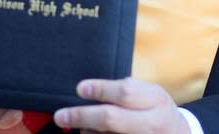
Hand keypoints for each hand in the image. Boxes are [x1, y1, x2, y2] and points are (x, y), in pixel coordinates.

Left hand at [53, 79, 189, 133]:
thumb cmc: (157, 111)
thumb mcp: (151, 95)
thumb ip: (126, 90)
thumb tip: (90, 90)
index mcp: (156, 100)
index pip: (125, 93)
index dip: (100, 89)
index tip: (80, 88)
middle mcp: (153, 123)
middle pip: (111, 118)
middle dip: (82, 116)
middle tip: (61, 115)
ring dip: (88, 132)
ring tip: (80, 127)